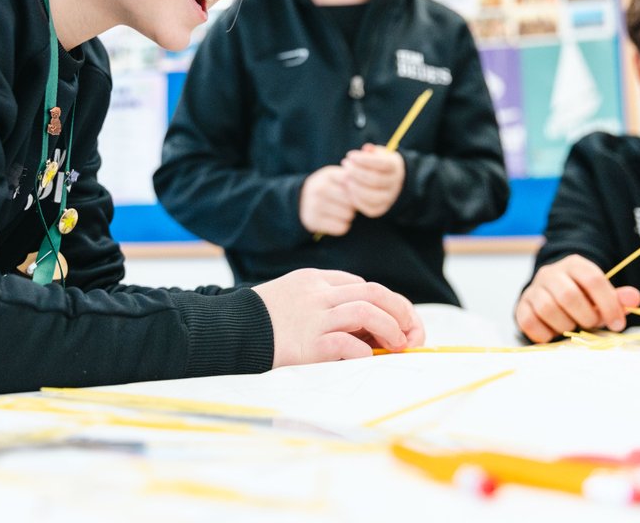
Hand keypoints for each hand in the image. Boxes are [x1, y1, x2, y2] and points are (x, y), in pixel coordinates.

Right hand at [252, 268, 425, 366]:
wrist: (227, 331)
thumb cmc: (260, 321)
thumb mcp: (292, 298)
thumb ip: (323, 303)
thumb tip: (365, 329)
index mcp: (315, 279)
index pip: (362, 285)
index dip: (387, 303)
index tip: (398, 322)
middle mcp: (318, 294)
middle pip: (374, 292)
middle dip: (401, 311)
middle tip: (412, 333)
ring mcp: (313, 317)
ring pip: (367, 311)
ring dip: (391, 328)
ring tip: (398, 345)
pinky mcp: (308, 344)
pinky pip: (348, 344)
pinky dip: (365, 352)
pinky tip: (368, 359)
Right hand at [299, 165, 355, 235]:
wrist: (301, 200)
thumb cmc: (328, 187)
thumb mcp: (336, 176)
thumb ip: (353, 178)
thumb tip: (369, 188)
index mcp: (328, 175)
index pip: (355, 183)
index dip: (360, 190)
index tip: (357, 192)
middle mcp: (320, 188)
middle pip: (353, 201)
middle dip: (354, 204)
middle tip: (347, 203)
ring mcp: (315, 205)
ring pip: (348, 215)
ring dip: (348, 215)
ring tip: (340, 210)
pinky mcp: (313, 221)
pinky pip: (341, 228)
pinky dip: (342, 226)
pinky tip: (334, 220)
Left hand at [342, 143, 404, 217]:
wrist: (387, 180)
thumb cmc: (378, 163)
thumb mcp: (377, 153)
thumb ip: (371, 151)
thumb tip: (366, 149)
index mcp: (395, 167)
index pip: (383, 164)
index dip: (365, 160)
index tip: (350, 156)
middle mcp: (395, 184)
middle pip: (376, 180)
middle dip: (356, 172)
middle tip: (345, 165)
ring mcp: (389, 198)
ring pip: (372, 196)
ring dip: (355, 187)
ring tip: (345, 177)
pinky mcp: (381, 209)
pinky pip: (368, 208)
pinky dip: (355, 199)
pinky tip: (348, 188)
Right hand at [515, 254, 639, 341]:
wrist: (550, 292)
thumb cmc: (581, 296)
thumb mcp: (601, 293)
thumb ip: (617, 298)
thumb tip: (634, 299)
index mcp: (574, 264)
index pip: (593, 280)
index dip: (608, 304)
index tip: (618, 323)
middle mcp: (550, 273)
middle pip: (569, 295)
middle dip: (586, 317)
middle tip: (593, 325)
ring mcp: (533, 289)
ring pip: (548, 308)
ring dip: (566, 325)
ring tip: (573, 327)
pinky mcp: (521, 306)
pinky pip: (530, 322)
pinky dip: (546, 333)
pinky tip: (556, 332)